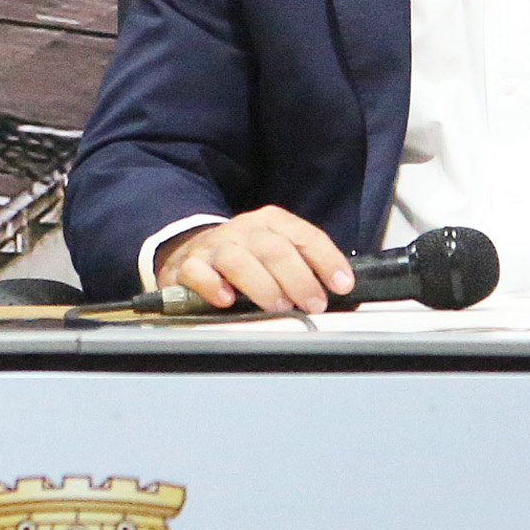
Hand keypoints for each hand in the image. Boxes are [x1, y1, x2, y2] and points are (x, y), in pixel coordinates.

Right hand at [157, 207, 357, 312]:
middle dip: (299, 279)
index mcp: (270, 222)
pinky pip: (197, 272)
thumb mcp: (276, 252)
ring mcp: (214, 247)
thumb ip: (304, 265)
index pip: (304, 235)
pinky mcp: (188, 266)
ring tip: (278, 306)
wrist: (192, 251)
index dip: (327, 260)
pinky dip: (212, 286)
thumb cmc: (245, 258)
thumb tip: (341, 289)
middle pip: (274, 249)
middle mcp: (244, 230)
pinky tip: (227, 300)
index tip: (342, 284)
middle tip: (313, 304)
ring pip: (238, 259)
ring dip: (263, 285)